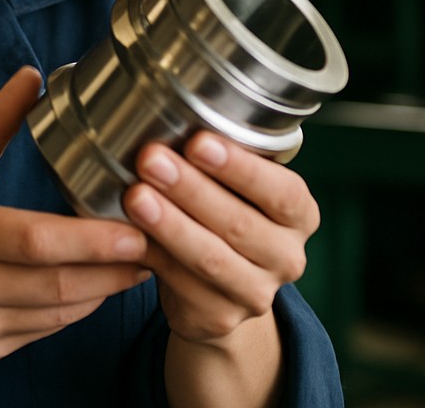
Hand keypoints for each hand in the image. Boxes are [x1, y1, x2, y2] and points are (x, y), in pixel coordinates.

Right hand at [0, 66, 151, 365]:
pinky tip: (97, 287)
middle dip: (112, 268)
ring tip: (138, 265)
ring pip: (56, 313)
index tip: (136, 228)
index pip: (34, 240)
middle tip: (155, 246)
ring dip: (103, 291)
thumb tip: (32, 77)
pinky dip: (76, 311)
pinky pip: (43, 332)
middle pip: (54, 282)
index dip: (91, 240)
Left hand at [122, 132, 318, 345]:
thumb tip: (162, 107)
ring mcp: (257, 293)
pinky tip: (126, 233)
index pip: (280, 191)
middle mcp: (287, 256)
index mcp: (298, 212)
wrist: (218, 286)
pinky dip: (153, 254)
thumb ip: (213, 156)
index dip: (240, 167)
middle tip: (151, 158)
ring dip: (170, 224)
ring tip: (135, 196)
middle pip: (238, 223)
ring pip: (210, 257)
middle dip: (190, 188)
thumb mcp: (232, 183)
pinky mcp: (219, 316)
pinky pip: (181, 283)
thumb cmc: (222, 208)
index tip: (198, 141)